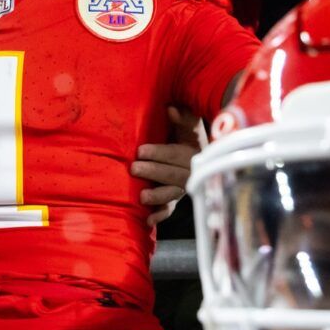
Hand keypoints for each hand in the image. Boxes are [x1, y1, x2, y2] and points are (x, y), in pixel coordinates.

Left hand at [133, 105, 202, 226]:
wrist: (195, 152)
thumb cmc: (185, 135)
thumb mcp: (188, 125)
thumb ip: (182, 117)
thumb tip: (171, 109)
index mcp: (195, 152)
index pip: (177, 154)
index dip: (159, 153)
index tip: (140, 151)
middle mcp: (191, 172)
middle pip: (174, 175)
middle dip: (154, 172)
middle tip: (134, 168)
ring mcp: (183, 188)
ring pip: (172, 194)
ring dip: (158, 196)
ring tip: (141, 197)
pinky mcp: (174, 199)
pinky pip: (169, 210)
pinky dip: (159, 215)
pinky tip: (148, 220)